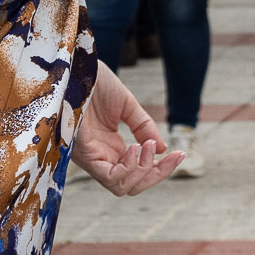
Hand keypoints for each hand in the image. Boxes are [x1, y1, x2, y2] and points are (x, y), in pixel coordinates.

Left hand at [74, 63, 184, 194]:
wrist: (75, 68)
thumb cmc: (95, 84)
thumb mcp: (126, 106)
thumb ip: (143, 128)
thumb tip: (161, 150)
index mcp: (110, 147)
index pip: (136, 173)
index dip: (160, 169)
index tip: (179, 154)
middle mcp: (100, 157)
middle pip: (130, 186)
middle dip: (156, 175)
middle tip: (174, 156)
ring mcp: (91, 157)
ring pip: (120, 186)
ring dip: (143, 170)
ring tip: (148, 146)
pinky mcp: (83, 153)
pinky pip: (108, 176)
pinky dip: (128, 167)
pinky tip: (136, 147)